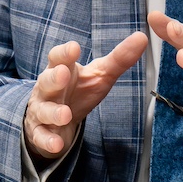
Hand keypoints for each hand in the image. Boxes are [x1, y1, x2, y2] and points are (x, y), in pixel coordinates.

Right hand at [25, 33, 148, 160]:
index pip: (59, 58)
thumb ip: (119, 58)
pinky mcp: (40, 132)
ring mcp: (42, 110)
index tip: (74, 47)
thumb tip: (142, 37)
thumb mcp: (100, 74)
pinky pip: (41, 136)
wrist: (57, 120)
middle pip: (47, 81)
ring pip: (44, 109)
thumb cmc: (79, 90)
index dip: (65, 53)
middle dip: (54, 78)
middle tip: (63, 74)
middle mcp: (48, 88)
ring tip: (65, 114)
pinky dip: (48, 140)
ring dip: (53, 112)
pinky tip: (57, 144)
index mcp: (61, 69)